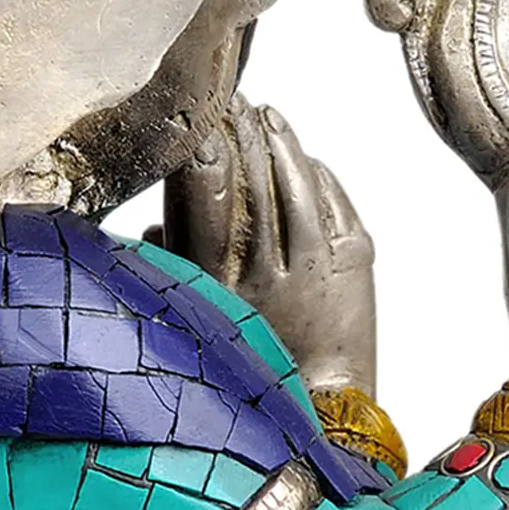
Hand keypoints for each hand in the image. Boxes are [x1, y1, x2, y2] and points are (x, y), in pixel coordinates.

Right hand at [162, 94, 377, 393]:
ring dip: (281, 143)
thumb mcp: (200, 315)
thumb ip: (178, 268)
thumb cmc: (255, 360)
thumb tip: (152, 228)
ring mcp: (315, 267)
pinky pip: (332, 203)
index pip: (203, 199)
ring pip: (293, 186)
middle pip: (251, 182)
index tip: (197, 120)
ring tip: (268, 115)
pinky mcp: (355, 264)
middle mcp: (264, 273)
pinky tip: (306, 159)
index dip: (202, 150)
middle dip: (241, 133)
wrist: (322, 408)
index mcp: (216, 285)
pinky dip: (318, 175)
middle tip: (234, 101)